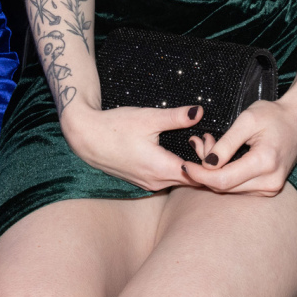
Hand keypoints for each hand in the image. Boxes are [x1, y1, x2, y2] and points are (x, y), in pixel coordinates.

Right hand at [61, 101, 206, 190]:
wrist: (87, 138)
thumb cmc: (116, 127)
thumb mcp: (148, 117)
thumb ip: (177, 117)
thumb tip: (200, 112)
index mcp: (161, 169)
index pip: (199, 176)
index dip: (209, 159)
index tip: (206, 138)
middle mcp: (156, 182)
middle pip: (192, 180)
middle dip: (202, 162)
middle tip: (201, 137)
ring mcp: (148, 184)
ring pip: (180, 180)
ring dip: (190, 164)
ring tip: (190, 140)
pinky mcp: (143, 181)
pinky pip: (168, 179)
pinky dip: (177, 167)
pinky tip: (174, 148)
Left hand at [182, 96, 296, 195]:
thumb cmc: (273, 115)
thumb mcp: (247, 120)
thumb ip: (226, 143)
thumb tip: (207, 164)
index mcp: (265, 162)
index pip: (223, 180)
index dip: (199, 175)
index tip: (184, 164)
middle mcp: (270, 182)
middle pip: (225, 187)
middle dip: (204, 171)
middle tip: (198, 144)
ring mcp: (271, 188)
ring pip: (230, 189)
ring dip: (214, 173)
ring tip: (208, 145)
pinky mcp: (269, 189)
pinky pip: (239, 187)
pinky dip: (226, 175)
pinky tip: (220, 157)